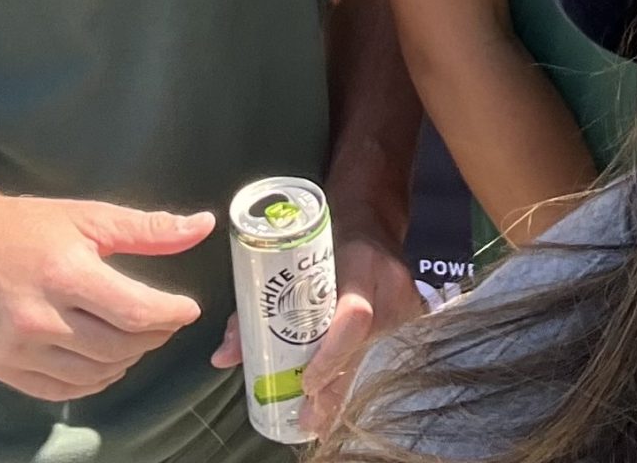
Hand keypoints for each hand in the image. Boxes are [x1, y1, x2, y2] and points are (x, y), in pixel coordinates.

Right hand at [0, 191, 213, 402]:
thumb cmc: (25, 227)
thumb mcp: (89, 216)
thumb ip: (149, 229)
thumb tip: (201, 226)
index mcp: (65, 274)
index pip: (134, 311)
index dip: (170, 315)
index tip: (189, 309)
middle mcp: (39, 319)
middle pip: (117, 346)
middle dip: (153, 336)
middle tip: (166, 320)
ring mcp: (16, 350)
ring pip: (93, 373)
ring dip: (127, 359)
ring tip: (139, 336)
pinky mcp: (1, 369)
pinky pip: (60, 390)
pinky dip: (92, 380)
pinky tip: (105, 361)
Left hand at [211, 228, 423, 436]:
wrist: (374, 218)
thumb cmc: (327, 237)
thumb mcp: (293, 259)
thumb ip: (258, 306)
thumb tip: (223, 356)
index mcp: (361, 263)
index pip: (353, 316)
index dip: (331, 355)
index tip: (305, 384)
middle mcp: (391, 284)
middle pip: (365, 346)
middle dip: (334, 387)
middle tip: (307, 418)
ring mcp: (408, 300)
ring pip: (376, 354)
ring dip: (345, 386)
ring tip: (318, 417)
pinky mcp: (412, 314)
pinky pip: (384, 351)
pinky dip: (360, 373)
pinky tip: (342, 398)